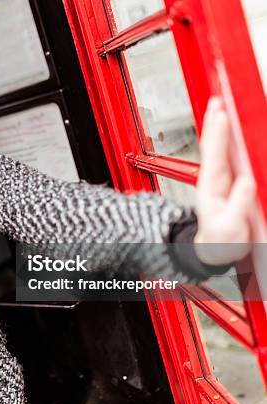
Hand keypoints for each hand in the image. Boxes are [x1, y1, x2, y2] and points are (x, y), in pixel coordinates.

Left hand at [194, 97, 255, 264]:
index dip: (217, 134)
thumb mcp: (228, 228)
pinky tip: (235, 127)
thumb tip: (247, 182)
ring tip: (221, 105)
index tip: (219, 115)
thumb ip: (237, 206)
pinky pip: (232, 155)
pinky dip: (232, 139)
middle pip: (215, 145)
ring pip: (222, 147)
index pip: (214, 156)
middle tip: (217, 99)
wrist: (217, 249)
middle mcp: (215, 178)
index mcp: (211, 187)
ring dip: (222, 126)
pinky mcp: (233, 179)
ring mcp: (223, 177)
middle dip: (216, 121)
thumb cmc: (221, 239)